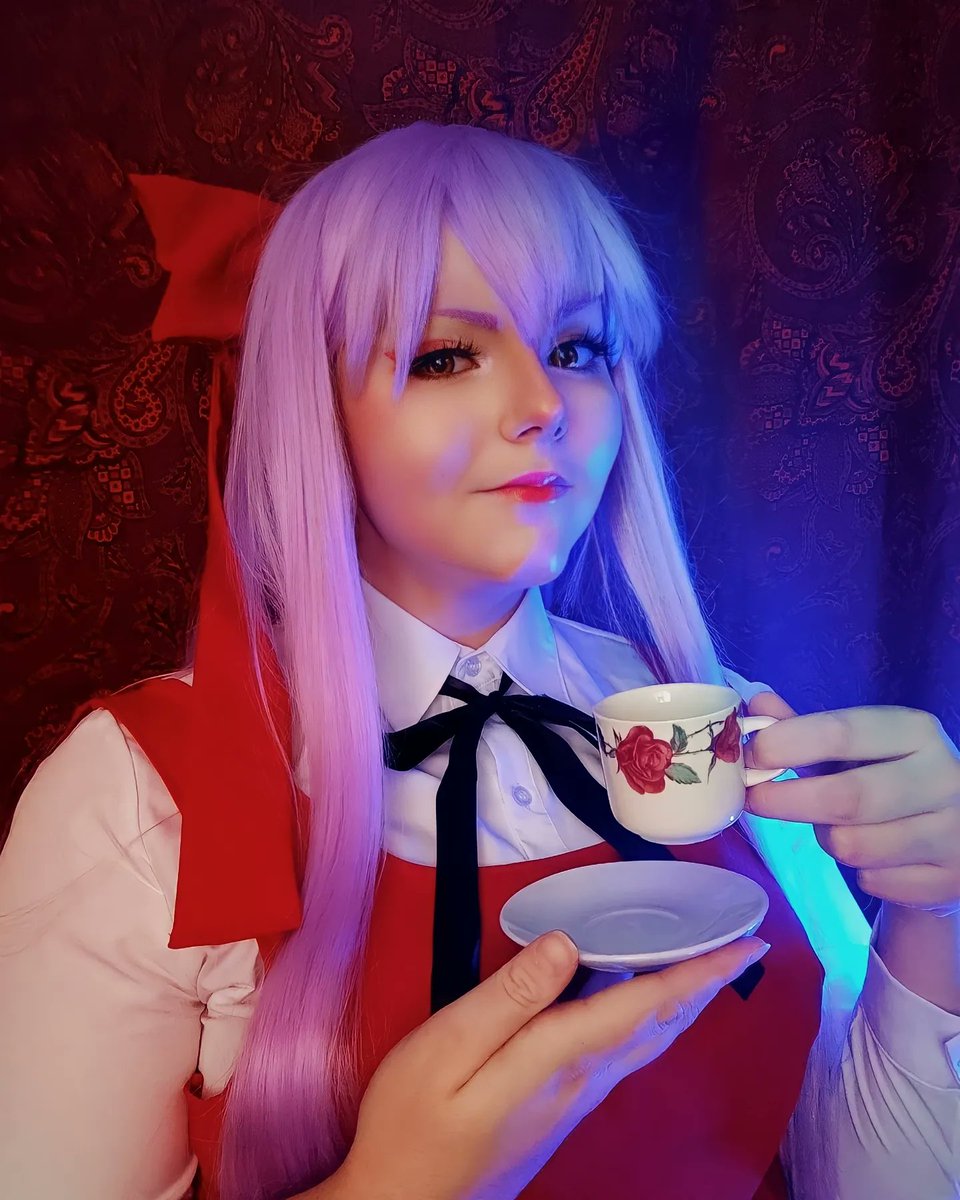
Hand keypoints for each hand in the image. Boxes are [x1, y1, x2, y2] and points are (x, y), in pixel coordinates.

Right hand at [336, 931, 768, 1199]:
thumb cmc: (412, 1124)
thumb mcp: (446, 1049)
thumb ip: (509, 996)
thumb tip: (567, 946)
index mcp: (559, 1059)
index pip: (646, 1005)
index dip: (699, 973)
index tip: (747, 946)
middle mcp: (580, 1083)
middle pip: (658, 1027)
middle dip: (703, 987)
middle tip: (743, 950)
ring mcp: (571, 1103)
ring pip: (645, 1046)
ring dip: (682, 1006)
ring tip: (705, 972)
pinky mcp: (556, 1113)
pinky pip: (623, 1057)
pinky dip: (649, 1024)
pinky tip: (640, 1011)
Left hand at [744, 691, 959, 915]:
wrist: (954, 831)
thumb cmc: (887, 776)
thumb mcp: (853, 747)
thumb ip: (803, 728)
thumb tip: (756, 705)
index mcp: (915, 731)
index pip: (843, 732)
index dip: (787, 744)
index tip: (751, 756)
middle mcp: (944, 776)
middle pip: (847, 798)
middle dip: (787, 801)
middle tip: (754, 801)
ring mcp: (953, 831)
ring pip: (854, 846)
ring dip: (827, 839)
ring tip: (835, 826)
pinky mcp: (951, 877)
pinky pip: (876, 882)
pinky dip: (861, 874)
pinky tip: (874, 856)